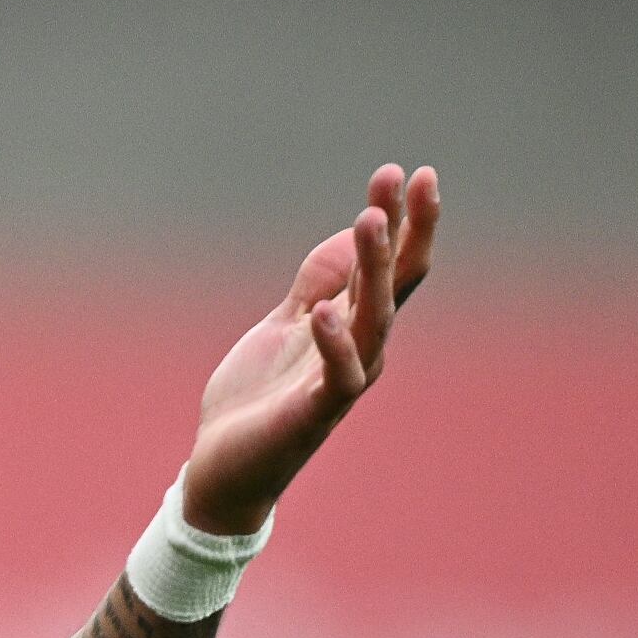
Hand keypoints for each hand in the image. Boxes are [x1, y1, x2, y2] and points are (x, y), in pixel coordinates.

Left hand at [180, 163, 441, 533]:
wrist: (226, 467)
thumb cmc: (259, 398)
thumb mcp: (284, 325)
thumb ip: (317, 284)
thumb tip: (351, 235)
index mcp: (353, 326)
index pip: (390, 265)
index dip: (402, 220)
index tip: (408, 170)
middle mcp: (361, 349)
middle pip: (396, 282)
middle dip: (404, 229)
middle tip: (411, 178)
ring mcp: (341, 380)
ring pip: (372, 318)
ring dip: (372, 269)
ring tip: (369, 220)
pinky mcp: (314, 412)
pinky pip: (337, 375)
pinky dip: (334, 343)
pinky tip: (324, 312)